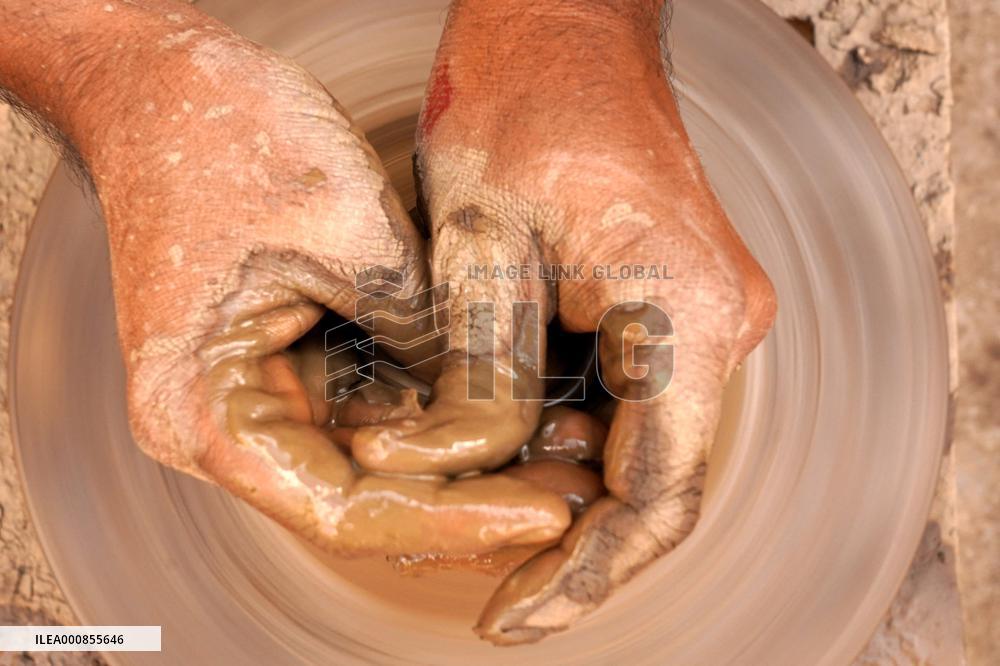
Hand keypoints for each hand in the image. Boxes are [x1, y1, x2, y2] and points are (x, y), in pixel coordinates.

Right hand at [0, 0, 569, 555]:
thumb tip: (490, 404)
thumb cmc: (224, 134)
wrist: (166, 81)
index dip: (451, 521)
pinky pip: (379, 407)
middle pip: (366, 498)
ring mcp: (263, 391)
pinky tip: (523, 414)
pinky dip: (445, 412)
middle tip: (573, 499)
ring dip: (471, 462)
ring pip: (382, 459)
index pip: (343, 508)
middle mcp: (226, 420)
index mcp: (202, 409)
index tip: (539, 521)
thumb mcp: (347, 232)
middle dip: (473, 499)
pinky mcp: (297, 361)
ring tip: (567, 460)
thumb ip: (419, 332)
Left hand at [360, 0, 776, 642]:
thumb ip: (476, 377)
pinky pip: (610, 400)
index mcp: (690, 316)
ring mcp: (692, 318)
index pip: (656, 498)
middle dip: (548, 530)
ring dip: (537, 478)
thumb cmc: (526, 102)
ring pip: (620, 445)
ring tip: (448, 494)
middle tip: (463, 563)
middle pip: (641, 481)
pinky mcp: (660, 308)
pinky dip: (546, 430)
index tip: (516, 617)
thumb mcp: (477, 249)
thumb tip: (449, 469)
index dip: (586, 576)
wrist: (561, 26)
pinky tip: (477, 438)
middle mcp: (713, 327)